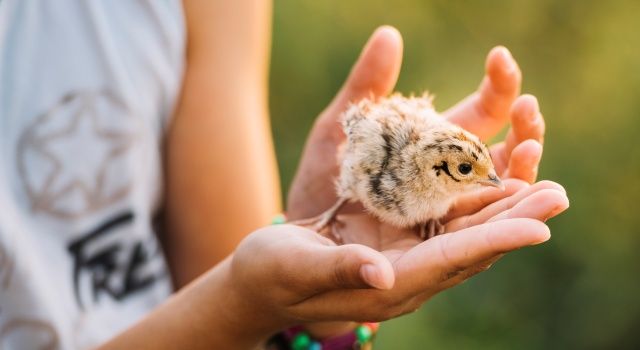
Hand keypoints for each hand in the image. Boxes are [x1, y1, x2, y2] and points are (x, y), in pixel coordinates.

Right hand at [226, 183, 565, 342]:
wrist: (261, 276)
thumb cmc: (272, 274)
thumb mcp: (296, 269)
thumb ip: (339, 271)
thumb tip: (381, 275)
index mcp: (387, 285)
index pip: (450, 262)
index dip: (493, 243)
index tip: (537, 227)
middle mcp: (406, 272)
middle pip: (470, 247)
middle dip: (514, 222)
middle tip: (558, 194)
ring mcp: (402, 254)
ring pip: (462, 231)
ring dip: (501, 208)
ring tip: (541, 183)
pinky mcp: (393, 236)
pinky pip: (440, 217)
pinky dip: (468, 198)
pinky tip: (489, 175)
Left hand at [288, 27, 543, 220]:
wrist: (297, 237)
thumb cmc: (319, 184)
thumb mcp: (339, 129)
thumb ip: (365, 86)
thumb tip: (389, 33)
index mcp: (434, 147)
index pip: (482, 114)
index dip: (499, 87)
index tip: (499, 57)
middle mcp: (449, 183)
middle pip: (502, 157)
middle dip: (524, 133)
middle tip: (528, 108)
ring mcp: (446, 219)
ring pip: (499, 199)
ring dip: (523, 176)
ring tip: (531, 150)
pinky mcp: (436, 253)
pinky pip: (478, 242)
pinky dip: (505, 228)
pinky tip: (528, 217)